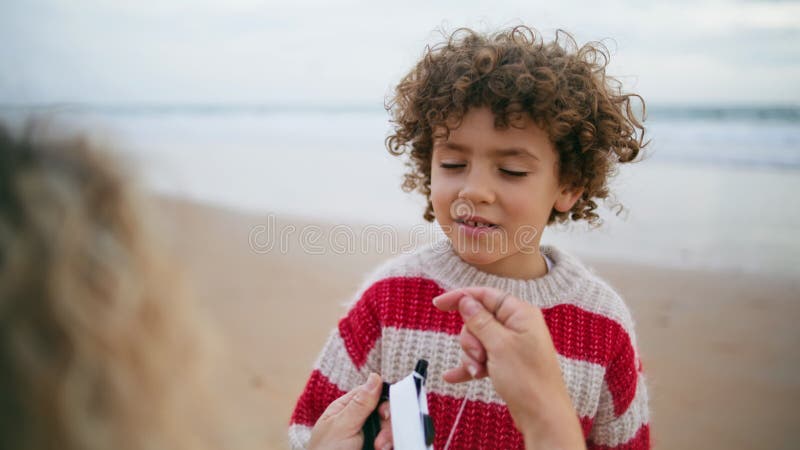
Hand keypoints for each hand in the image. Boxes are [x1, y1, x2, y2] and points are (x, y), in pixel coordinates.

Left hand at [309, 373, 392, 449]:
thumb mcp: (342, 425)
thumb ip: (360, 403)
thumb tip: (374, 377)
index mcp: (348, 407)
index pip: (373, 393)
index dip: (384, 401)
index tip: (385, 414)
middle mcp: (361, 419)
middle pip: (386, 411)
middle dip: (388, 424)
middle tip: (381, 441)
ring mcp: (370, 434)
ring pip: (392, 427)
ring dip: (390, 437)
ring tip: (380, 449)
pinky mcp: (378, 446)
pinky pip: (393, 441)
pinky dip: (393, 444)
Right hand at [433, 287, 585, 449]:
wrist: (542, 416)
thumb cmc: (528, 380)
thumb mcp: (499, 345)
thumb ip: (479, 320)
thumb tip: (466, 300)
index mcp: (520, 314)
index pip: (485, 295)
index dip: (461, 297)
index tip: (438, 305)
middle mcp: (517, 326)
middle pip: (478, 319)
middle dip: (470, 338)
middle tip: (479, 355)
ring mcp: (511, 346)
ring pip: (477, 341)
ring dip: (471, 356)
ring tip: (479, 372)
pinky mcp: (506, 363)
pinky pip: (481, 358)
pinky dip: (470, 367)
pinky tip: (453, 377)